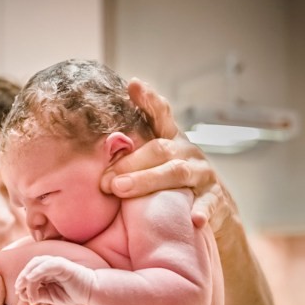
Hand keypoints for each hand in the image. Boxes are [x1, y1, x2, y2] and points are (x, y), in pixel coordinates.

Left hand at [15, 255, 94, 304]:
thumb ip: (39, 295)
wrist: (92, 292)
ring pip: (36, 264)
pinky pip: (47, 265)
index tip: (18, 293)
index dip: (22, 280)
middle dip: (21, 277)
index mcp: (47, 270)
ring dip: (27, 275)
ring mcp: (56, 263)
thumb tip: (22, 296)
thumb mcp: (51, 297)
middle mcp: (50, 264)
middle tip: (17, 289)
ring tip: (23, 287)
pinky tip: (30, 279)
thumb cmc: (74, 294)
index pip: (30, 271)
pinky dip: (36, 271)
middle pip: (30, 266)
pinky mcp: (62, 265)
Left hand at [100, 78, 237, 236]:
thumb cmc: (171, 185)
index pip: (160, 114)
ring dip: (147, 180)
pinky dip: (201, 210)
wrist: (214, 209)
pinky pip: (208, 203)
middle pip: (158, 150)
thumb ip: (132, 156)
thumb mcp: (156, 165)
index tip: (133, 85)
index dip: (148, 99)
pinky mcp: (215, 198)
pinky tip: (194, 219)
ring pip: (176, 173)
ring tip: (121, 189)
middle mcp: (187, 152)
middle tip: (104, 179)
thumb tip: (90, 154)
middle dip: (129, 162)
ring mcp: (203, 174)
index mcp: (171, 140)